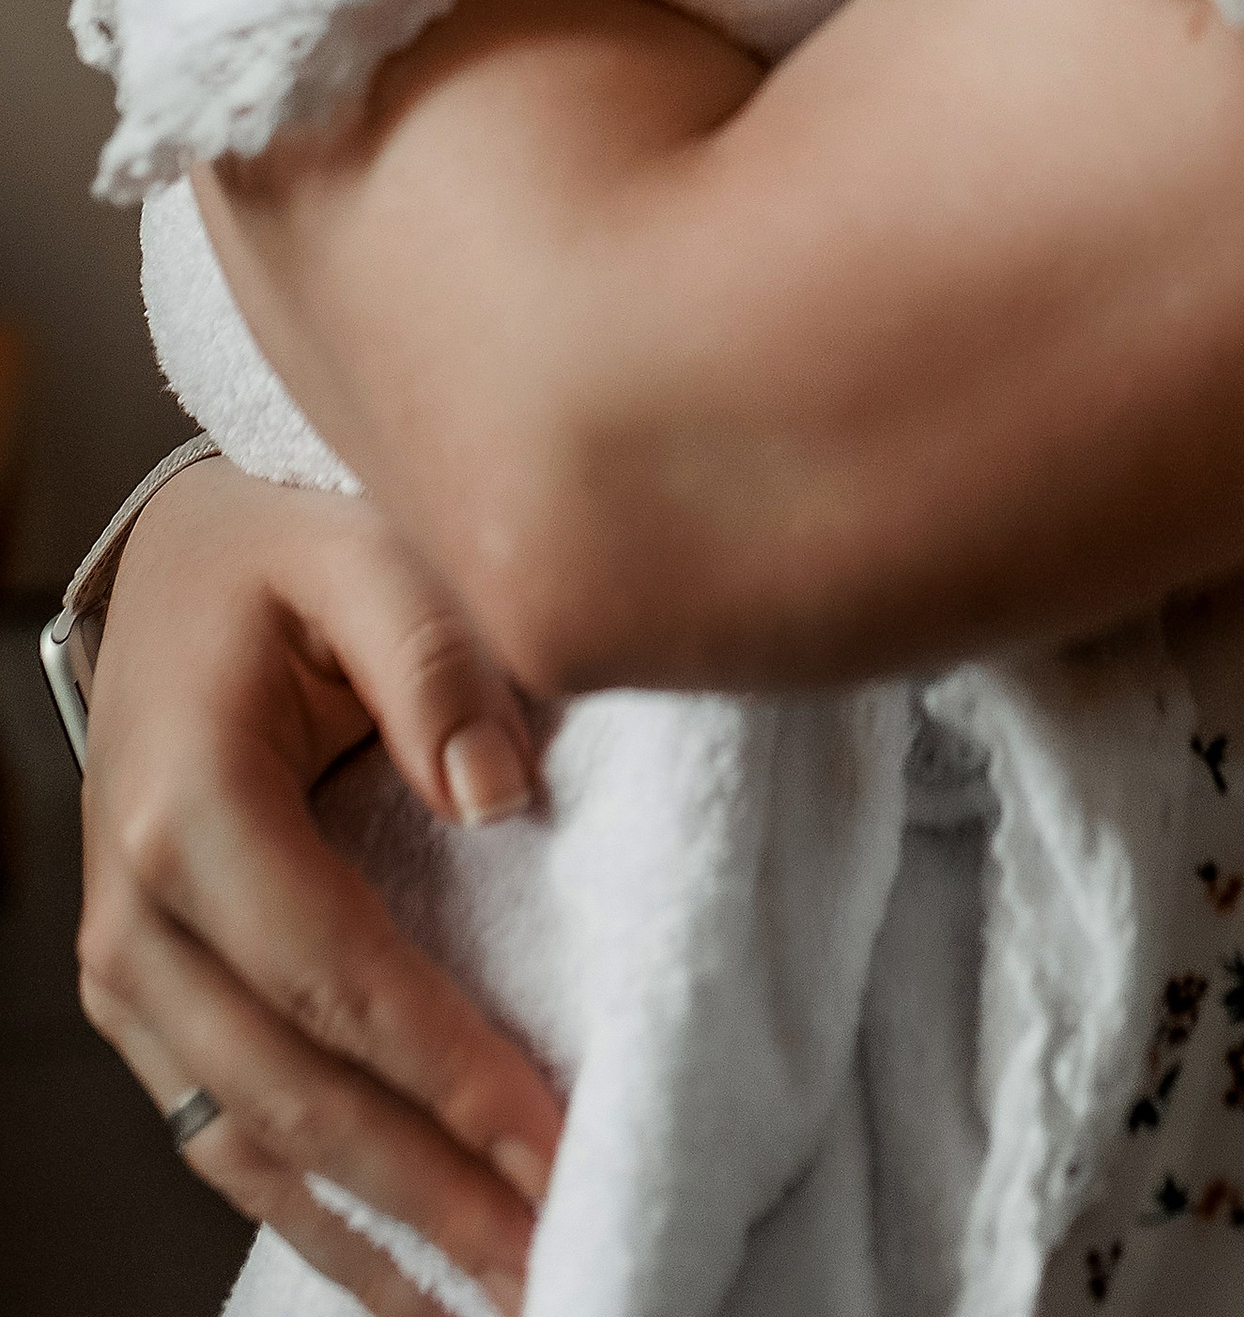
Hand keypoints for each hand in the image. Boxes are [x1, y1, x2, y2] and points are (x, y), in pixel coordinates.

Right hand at [77, 456, 562, 1316]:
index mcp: (190, 812)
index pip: (339, 977)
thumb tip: (499, 794)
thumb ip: (435, 657)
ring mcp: (131, 980)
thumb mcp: (365, 556)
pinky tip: (405, 1277)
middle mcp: (138, 918)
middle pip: (299, 1092)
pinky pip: (230, 1141)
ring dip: (381, 1235)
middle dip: (434, 1192)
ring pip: (256, 1146)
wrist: (173, 575)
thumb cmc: (286, 563)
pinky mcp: (152, 1012)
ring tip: (499, 1302)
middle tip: (555, 1263)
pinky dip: (318, 1218)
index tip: (558, 1144)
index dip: (449, 1072)